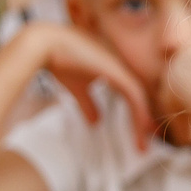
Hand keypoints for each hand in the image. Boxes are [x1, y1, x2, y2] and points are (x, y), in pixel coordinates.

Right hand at [21, 23, 154, 142]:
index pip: (133, 93)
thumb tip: (95, 122)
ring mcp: (121, 66)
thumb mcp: (77, 88)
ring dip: (142, 122)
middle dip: (145, 121)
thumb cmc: (58, 61)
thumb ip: (89, 104)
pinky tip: (141, 128)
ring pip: (139, 98)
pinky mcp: (117, 71)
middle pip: (140, 97)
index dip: (139, 113)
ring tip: (142, 145)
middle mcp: (122, 65)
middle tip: (148, 142)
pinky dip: (139, 113)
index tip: (143, 132)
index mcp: (115, 67)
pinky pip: (134, 95)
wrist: (42, 44)